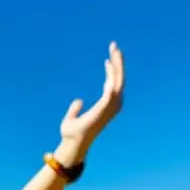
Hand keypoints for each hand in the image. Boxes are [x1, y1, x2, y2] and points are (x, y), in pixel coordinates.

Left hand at [58, 42, 124, 158]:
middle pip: (118, 80)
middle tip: (114, 46)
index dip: (112, 71)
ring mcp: (108, 109)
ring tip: (114, 49)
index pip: (113, 84)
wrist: (71, 144)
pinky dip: (111, 78)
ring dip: (116, 65)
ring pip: (117, 82)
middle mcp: (110, 107)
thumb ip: (75, 109)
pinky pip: (110, 92)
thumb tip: (79, 100)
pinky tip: (108, 65)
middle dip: (118, 63)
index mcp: (104, 107)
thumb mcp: (71, 119)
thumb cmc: (71, 135)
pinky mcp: (102, 110)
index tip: (107, 58)